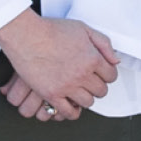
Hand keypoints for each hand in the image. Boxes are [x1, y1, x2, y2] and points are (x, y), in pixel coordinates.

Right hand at [0, 11, 118, 121]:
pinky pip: (68, 112)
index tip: (102, 74)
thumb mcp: (83, 29)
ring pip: (88, 102)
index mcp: (92, 58)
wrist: (26, 35)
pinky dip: (72, 111)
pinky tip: (71, 105)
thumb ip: (103, 44)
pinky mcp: (52, 94)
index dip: (107, 75)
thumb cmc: (51, 30)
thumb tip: (115, 60)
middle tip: (90, 82)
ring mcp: (67, 86)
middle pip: (101, 91)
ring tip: (79, 91)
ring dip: (86, 98)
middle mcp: (82, 74)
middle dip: (97, 86)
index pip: (111, 76)